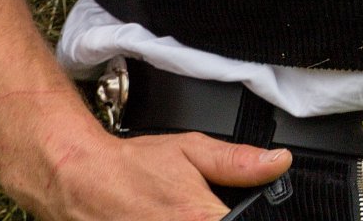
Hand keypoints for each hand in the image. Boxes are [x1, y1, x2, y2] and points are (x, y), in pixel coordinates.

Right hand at [13, 124, 291, 219]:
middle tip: (199, 208)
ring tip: (176, 211)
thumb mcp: (191, 150)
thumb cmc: (133, 167)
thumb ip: (238, 161)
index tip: (237, 211)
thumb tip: (280, 162)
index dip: (248, 218)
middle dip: (221, 219)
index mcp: (202, 219)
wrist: (82, 181)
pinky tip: (164, 219)